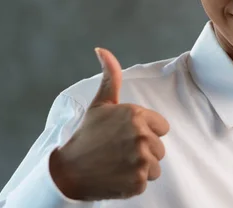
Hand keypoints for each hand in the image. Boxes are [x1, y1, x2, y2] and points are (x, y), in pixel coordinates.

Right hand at [50, 48, 169, 200]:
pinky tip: (117, 176)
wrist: (69, 171)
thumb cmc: (87, 135)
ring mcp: (140, 160)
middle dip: (143, 151)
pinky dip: (133, 183)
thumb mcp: (100, 104)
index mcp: (136, 115)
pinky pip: (146, 182)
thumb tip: (102, 49)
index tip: (125, 136)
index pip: (162, 127)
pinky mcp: (138, 181)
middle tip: (119, 151)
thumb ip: (110, 77)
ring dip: (140, 168)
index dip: (146, 132)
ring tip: (118, 164)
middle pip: (160, 148)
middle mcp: (141, 136)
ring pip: (155, 166)